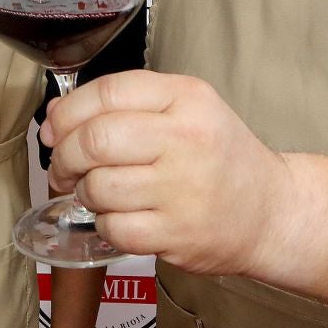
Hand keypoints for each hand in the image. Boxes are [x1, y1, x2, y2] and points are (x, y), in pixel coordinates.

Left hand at [42, 70, 296, 277]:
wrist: (272, 211)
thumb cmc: (218, 157)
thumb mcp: (184, 110)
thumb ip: (122, 105)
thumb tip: (56, 120)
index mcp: (186, 98)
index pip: (107, 93)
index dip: (68, 112)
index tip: (55, 129)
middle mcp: (186, 139)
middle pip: (94, 140)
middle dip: (65, 156)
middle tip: (65, 168)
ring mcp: (183, 190)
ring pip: (98, 187)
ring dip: (86, 193)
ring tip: (100, 193)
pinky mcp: (179, 234)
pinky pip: (113, 228)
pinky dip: (105, 225)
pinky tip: (121, 217)